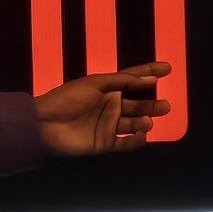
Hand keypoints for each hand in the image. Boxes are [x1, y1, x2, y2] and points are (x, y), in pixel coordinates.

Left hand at [33, 61, 171, 155]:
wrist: (44, 125)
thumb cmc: (66, 98)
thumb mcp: (95, 83)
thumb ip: (122, 81)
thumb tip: (150, 78)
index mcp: (108, 88)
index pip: (134, 78)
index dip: (150, 71)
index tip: (168, 68)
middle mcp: (110, 106)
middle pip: (139, 104)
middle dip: (153, 104)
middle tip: (166, 106)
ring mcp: (108, 125)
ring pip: (135, 124)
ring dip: (145, 122)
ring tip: (148, 121)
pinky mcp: (105, 142)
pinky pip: (126, 143)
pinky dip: (137, 141)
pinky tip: (141, 135)